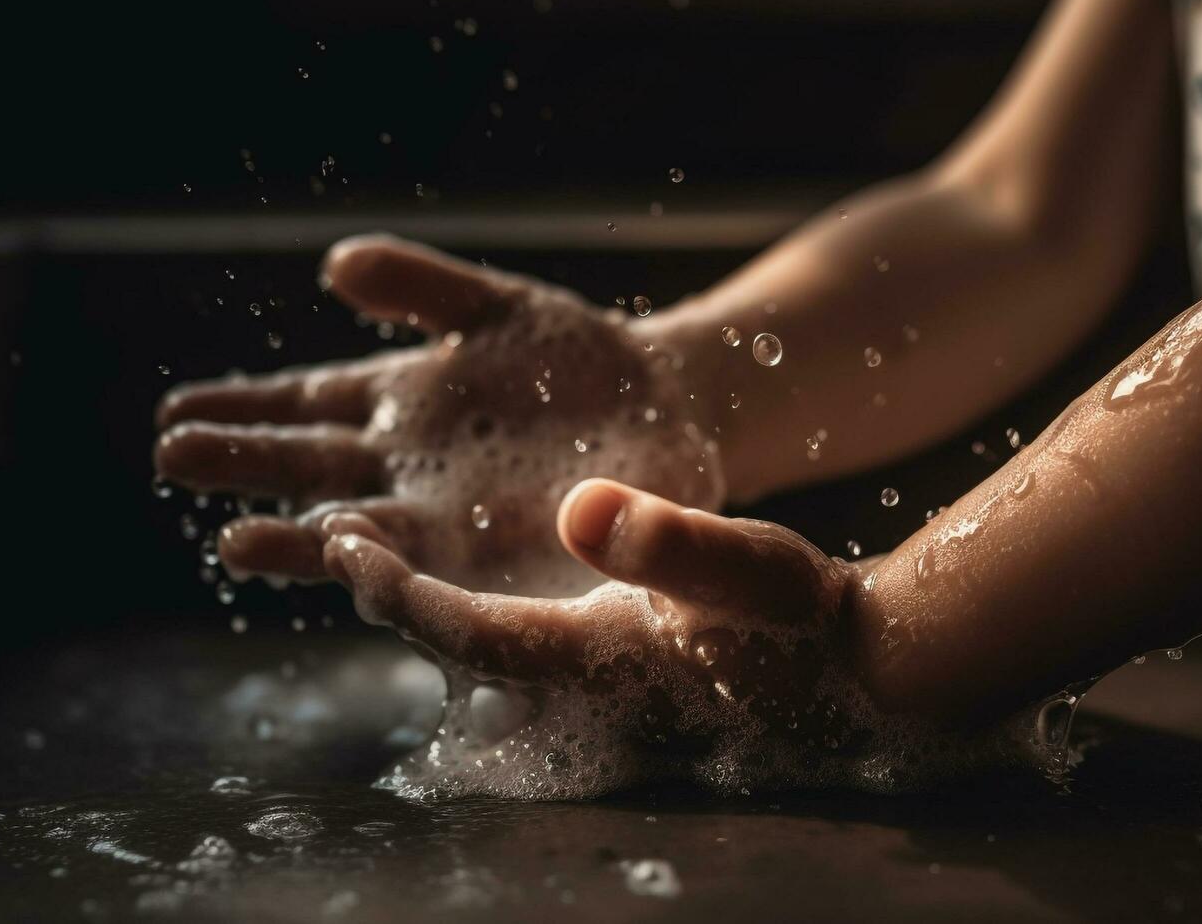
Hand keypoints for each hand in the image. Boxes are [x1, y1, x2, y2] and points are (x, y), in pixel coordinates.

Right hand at [155, 235, 722, 595]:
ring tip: (238, 541)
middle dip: (248, 468)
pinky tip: (359, 571)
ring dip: (305, 539)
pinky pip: (448, 575)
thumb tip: (335, 264)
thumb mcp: (496, 307)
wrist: (665, 410)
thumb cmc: (573, 358)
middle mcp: (406, 473)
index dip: (242, 409)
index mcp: (395, 406)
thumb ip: (422, 288)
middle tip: (176, 459)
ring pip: (365, 534)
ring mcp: (451, 524)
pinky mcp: (506, 565)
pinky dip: (403, 575)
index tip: (174, 411)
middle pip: (314, 473)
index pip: (304, 409)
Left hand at [321, 479, 1057, 798]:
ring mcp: (599, 689)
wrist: (864, 675)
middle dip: (394, 599)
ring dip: (426, 603)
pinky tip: (471, 571)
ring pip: (486, 649)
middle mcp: (583, 687)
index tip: (343, 543)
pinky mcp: (621, 673)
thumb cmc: (809, 622)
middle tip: (336, 540)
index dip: (396, 594)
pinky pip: (524, 641)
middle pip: (458, 651)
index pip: (468, 635)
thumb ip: (668, 543)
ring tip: (378, 549)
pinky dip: (478, 605)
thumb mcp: (748, 567)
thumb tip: (582, 512)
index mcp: (599, 659)